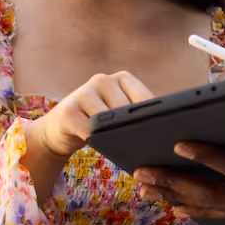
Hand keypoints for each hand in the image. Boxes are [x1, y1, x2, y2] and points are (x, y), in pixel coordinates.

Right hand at [23, 71, 153, 196]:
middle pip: (127, 110)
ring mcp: (84, 92)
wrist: (60, 127)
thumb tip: (165, 130)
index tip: (161, 134)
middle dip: (135, 129)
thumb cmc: (98, 122)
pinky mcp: (68, 110)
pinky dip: (97, 142)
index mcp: (122, 78)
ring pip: (108, 119)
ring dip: (115, 135)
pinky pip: (89, 130)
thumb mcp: (120, 114)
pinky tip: (100, 145)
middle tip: (139, 145)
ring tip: (120, 145)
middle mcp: (103, 80)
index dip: (155, 118)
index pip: (146, 97)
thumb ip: (139, 115)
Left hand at [134, 128, 224, 224]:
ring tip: (146, 187)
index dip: (208, 155)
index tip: (179, 141)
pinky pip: (224, 213)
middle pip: (211, 195)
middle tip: (140, 174)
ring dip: (177, 195)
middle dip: (174, 183)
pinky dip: (198, 208)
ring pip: (212, 206)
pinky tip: (179, 207)